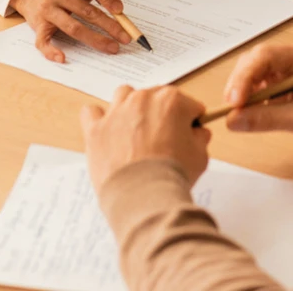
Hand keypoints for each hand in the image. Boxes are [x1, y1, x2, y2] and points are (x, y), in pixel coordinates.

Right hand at [10, 0, 130, 61]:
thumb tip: (117, 6)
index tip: (120, 10)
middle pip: (86, 11)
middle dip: (109, 25)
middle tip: (125, 36)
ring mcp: (46, 10)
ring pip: (73, 27)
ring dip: (95, 39)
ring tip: (112, 47)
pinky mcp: (37, 25)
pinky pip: (43, 41)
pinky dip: (51, 51)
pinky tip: (63, 58)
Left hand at [81, 85, 210, 191]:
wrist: (144, 196)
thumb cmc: (173, 174)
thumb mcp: (201, 156)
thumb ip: (200, 138)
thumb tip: (198, 134)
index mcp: (171, 100)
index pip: (188, 105)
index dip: (190, 122)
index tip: (188, 135)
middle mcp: (143, 99)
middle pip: (156, 97)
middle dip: (161, 115)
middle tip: (163, 140)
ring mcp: (117, 112)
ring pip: (124, 95)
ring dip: (130, 107)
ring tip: (134, 130)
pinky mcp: (96, 129)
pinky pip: (91, 112)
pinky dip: (98, 118)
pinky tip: (106, 130)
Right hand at [222, 42, 292, 152]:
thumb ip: (266, 119)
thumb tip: (232, 120)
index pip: (265, 56)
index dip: (245, 77)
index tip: (235, 101)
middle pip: (255, 61)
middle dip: (240, 83)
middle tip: (230, 108)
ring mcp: (287, 68)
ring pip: (254, 71)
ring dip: (242, 90)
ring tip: (236, 111)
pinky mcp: (283, 82)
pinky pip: (259, 84)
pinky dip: (250, 97)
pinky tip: (248, 110)